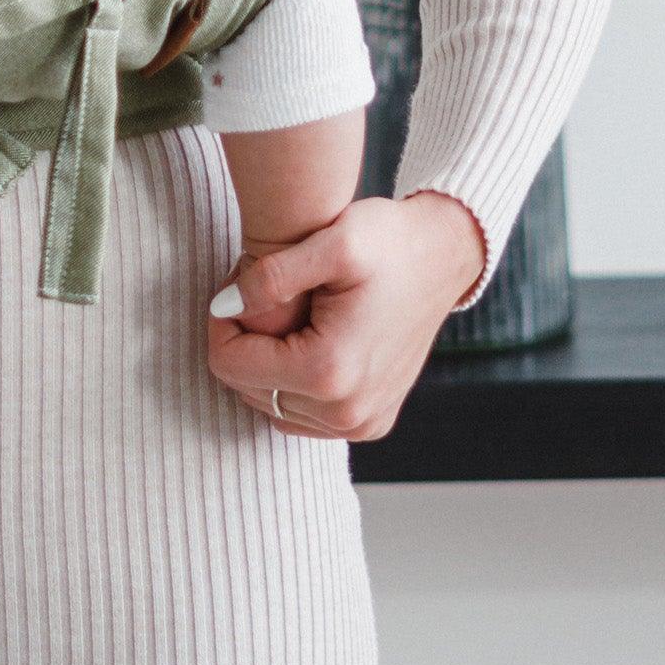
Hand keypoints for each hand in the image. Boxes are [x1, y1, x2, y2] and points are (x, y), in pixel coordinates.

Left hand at [206, 190, 486, 442]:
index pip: (230, 366)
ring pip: (271, 405)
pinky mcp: (371, 422)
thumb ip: (270, 276)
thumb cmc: (389, 241)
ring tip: (286, 313)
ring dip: (265, 364)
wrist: (443, 256)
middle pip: (248, 389)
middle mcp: (347, 412)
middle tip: (261, 294)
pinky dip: (291, 383)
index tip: (236, 286)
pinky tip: (305, 339)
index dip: (221, 323)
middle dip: (243, 342)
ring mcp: (361, 423)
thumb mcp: (332, 241)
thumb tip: (223, 307)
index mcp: (330, 371)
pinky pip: (303, 416)